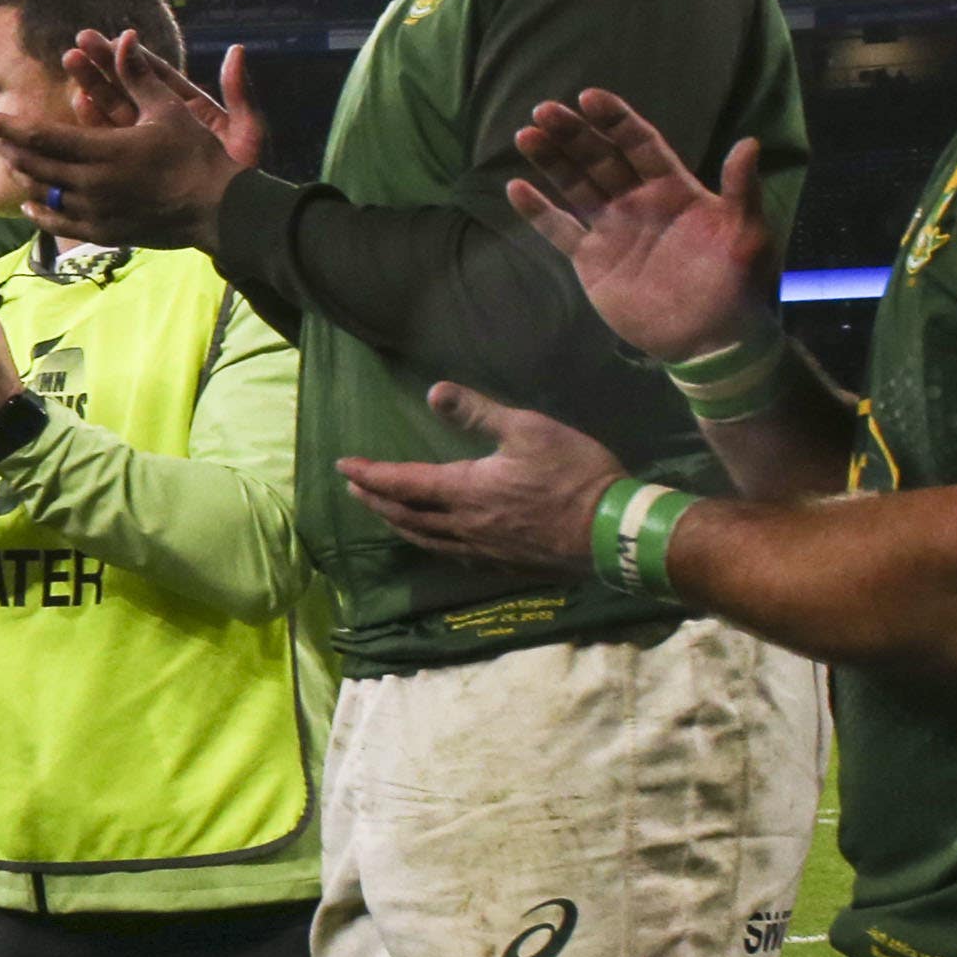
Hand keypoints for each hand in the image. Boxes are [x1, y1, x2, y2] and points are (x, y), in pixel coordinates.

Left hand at [0, 31, 255, 245]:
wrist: (220, 210)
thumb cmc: (197, 155)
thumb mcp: (169, 110)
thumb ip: (138, 78)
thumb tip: (124, 38)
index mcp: (105, 151)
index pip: (41, 137)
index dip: (7, 126)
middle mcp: (93, 185)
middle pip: (34, 165)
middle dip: (7, 147)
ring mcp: (97, 213)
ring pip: (43, 194)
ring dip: (22, 174)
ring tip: (6, 157)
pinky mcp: (105, 232)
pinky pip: (61, 224)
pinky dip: (41, 211)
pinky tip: (31, 202)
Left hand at [336, 384, 626, 572]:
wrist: (612, 531)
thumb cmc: (573, 474)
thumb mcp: (528, 430)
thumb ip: (478, 413)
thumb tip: (432, 392)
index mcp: (464, 491)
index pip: (402, 484)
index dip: (371, 475)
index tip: (344, 466)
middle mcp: (464, 526)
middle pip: (406, 516)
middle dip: (375, 501)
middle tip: (354, 488)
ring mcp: (483, 550)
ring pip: (426, 540)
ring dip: (398, 524)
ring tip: (383, 513)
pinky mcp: (505, 564)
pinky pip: (453, 554)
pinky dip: (430, 543)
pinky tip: (436, 540)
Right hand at [505, 89, 780, 364]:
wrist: (711, 340)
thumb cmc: (737, 284)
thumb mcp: (748, 234)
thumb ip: (742, 189)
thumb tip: (749, 142)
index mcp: (674, 188)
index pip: (639, 143)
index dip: (615, 120)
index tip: (589, 98)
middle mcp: (639, 202)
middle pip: (599, 158)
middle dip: (573, 133)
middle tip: (544, 111)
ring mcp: (612, 229)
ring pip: (575, 186)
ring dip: (551, 161)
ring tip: (526, 136)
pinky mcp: (593, 260)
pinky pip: (560, 230)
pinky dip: (537, 212)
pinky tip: (516, 189)